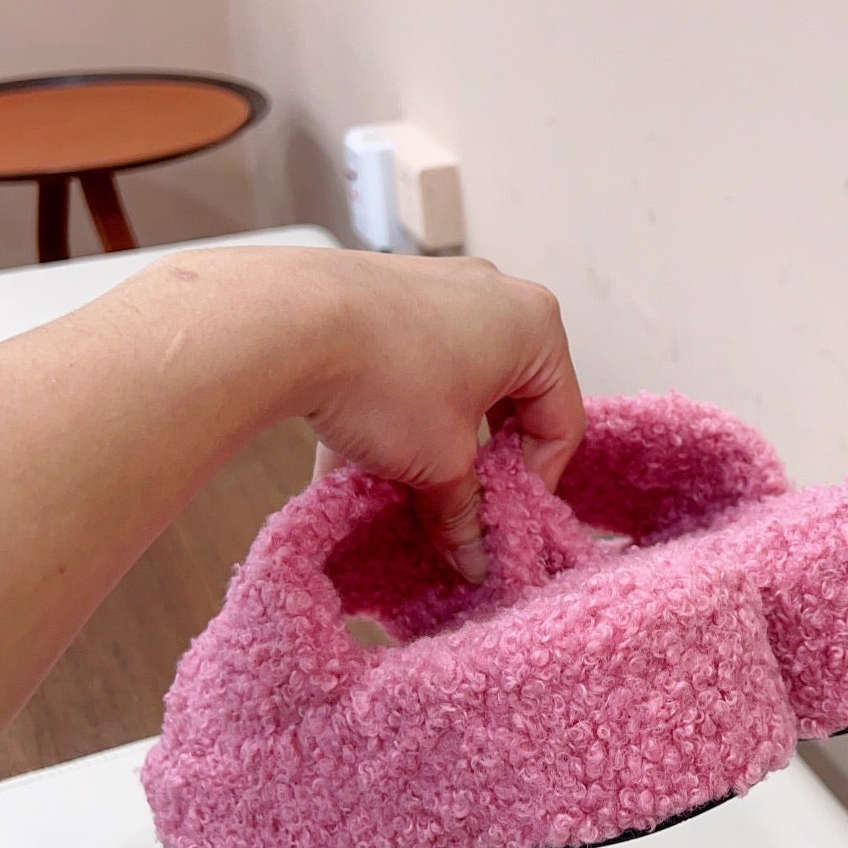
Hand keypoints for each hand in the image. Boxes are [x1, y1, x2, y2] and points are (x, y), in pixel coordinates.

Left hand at [297, 251, 584, 577]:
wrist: (288, 324)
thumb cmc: (384, 375)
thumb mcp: (440, 463)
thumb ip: (465, 513)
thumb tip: (474, 556)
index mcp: (534, 326)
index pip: (560, 422)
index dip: (535, 485)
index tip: (502, 523)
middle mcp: (492, 297)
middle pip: (505, 403)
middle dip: (479, 466)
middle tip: (458, 512)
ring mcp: (433, 291)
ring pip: (450, 387)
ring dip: (433, 445)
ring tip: (401, 494)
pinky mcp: (380, 297)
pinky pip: (403, 369)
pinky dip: (392, 416)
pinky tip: (360, 464)